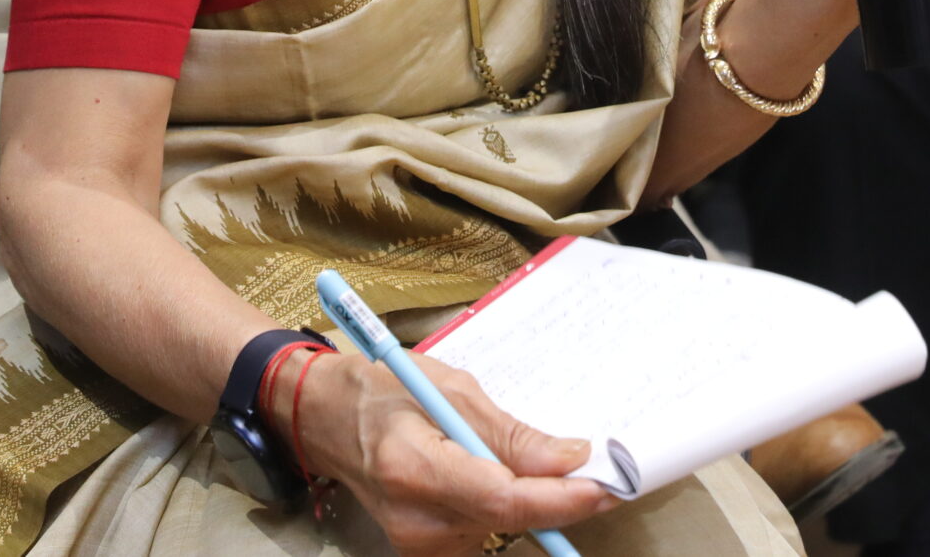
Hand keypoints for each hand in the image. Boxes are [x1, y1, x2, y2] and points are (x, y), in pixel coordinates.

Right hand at [289, 351, 612, 555]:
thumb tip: (571, 458)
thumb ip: (509, 432)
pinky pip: (484, 533)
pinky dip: (504, 509)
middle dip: (558, 498)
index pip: (502, 499)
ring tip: (521, 459)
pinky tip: (494, 478)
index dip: (560, 499)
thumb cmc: (381, 390)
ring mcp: (415, 542)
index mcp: (414, 466)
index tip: (605, 486)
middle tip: (598, 472)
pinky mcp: (423, 551)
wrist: (324, 419)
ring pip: (502, 529)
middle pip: (508, 520)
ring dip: (529, 500)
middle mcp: (413, 517)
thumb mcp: (449, 388)